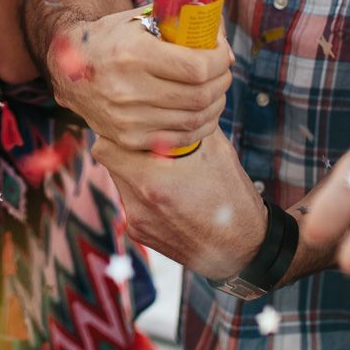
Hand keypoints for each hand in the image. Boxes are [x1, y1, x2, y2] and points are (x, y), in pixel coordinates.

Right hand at [46, 6, 231, 151]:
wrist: (67, 68)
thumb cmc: (110, 38)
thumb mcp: (137, 20)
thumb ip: (177, 22)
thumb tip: (218, 31)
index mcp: (133, 54)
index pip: (196, 67)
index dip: (219, 60)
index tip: (222, 52)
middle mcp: (128, 90)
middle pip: (199, 95)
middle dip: (222, 81)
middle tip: (223, 70)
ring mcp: (128, 119)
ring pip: (194, 119)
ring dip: (216, 104)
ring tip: (217, 90)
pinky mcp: (128, 139)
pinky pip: (179, 139)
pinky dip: (201, 127)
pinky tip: (205, 113)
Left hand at [93, 127, 266, 281]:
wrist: (243, 248)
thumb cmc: (232, 195)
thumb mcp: (216, 149)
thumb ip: (185, 123)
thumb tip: (171, 101)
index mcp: (152, 180)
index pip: (107, 146)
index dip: (120, 132)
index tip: (137, 128)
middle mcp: (138, 204)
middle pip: (109, 162)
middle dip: (126, 148)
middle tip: (152, 146)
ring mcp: (136, 222)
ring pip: (119, 181)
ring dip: (135, 170)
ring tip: (166, 172)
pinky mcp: (139, 234)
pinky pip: (130, 202)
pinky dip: (143, 193)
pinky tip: (170, 195)